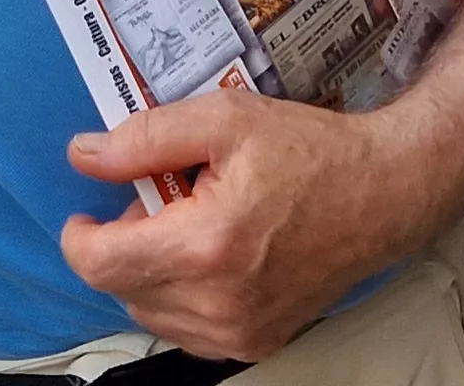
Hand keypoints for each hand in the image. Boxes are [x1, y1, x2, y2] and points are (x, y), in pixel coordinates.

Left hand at [62, 91, 452, 360]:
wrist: (383, 195)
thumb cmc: (309, 152)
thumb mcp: (225, 119)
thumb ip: (146, 138)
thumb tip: (84, 156)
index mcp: (205, 245)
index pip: (100, 264)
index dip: (80, 237)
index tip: (86, 214)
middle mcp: (219, 302)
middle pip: (121, 288)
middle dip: (127, 244)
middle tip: (166, 201)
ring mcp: (239, 333)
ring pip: (150, 312)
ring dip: (152, 273)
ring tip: (193, 227)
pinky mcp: (255, 344)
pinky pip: (185, 330)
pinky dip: (181, 297)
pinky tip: (211, 259)